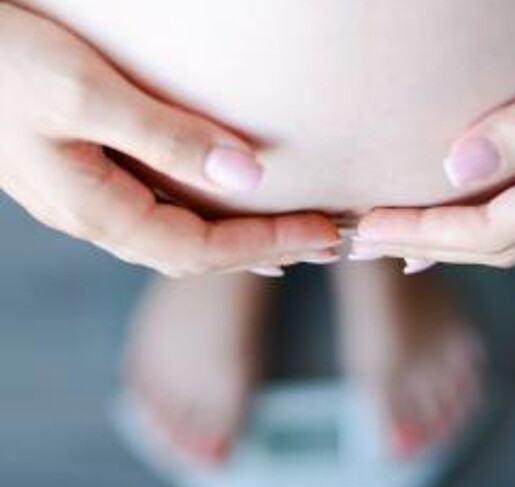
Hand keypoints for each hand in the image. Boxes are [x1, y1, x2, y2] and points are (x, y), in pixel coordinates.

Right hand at [0, 3, 338, 276]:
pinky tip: (226, 216)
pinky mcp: (89, 182)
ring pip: (182, 243)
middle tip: (325, 240)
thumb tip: (246, 176)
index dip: (270, 243)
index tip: (325, 232)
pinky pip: (164, 220)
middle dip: (265, 251)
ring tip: (290, 240)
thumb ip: (165, 137)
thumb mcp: (82, 93)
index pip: (206, 249)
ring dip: (239, 245)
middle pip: (198, 258)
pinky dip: (208, 225)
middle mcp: (97, 220)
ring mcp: (91, 206)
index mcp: (98, 211)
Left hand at [353, 0, 514, 271]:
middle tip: (361, 243)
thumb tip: (457, 169)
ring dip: (444, 242)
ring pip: (504, 236)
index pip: (487, 230)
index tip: (369, 227)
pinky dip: (474, 228)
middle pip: (491, 245)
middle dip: (423, 246)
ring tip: (391, 242)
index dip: (423, 233)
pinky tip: (449, 227)